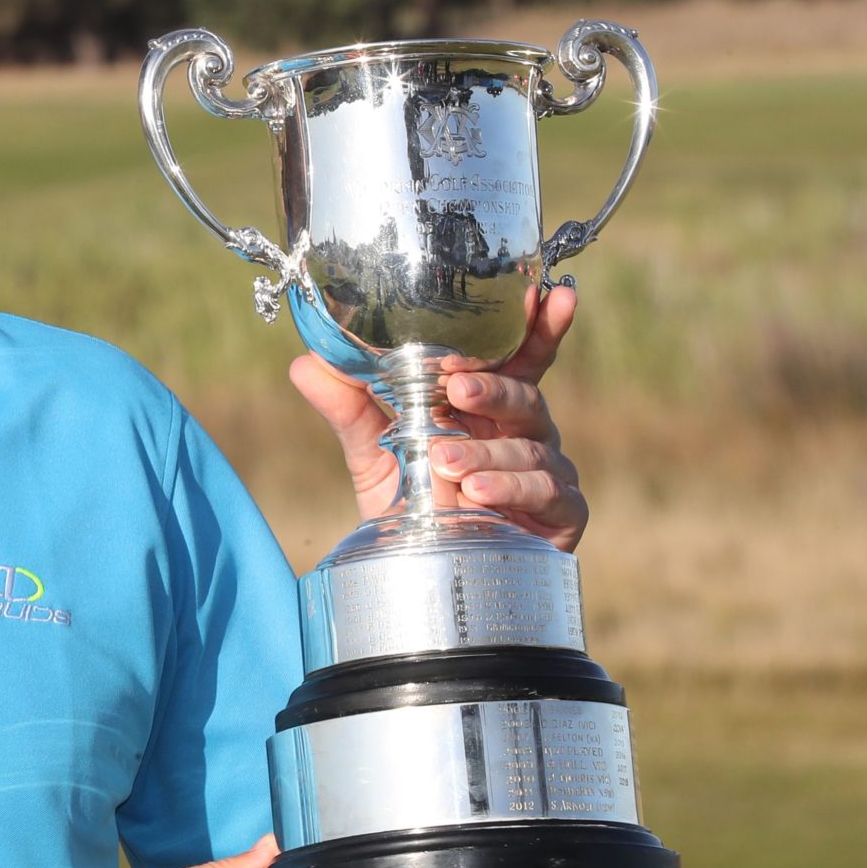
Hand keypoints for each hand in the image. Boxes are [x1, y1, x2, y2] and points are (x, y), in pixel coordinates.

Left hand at [287, 284, 588, 551]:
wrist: (419, 574)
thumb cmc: (409, 503)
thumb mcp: (373, 451)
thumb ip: (348, 406)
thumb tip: (305, 362)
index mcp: (492, 405)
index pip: (521, 357)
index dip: (540, 326)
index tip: (551, 293)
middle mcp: (526, 432)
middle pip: (526, 395)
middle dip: (495, 388)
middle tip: (457, 388)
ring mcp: (550, 473)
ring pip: (531, 448)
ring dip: (487, 452)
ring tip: (445, 462)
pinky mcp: (561, 516)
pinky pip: (548, 494)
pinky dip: (512, 490)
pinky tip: (478, 495)